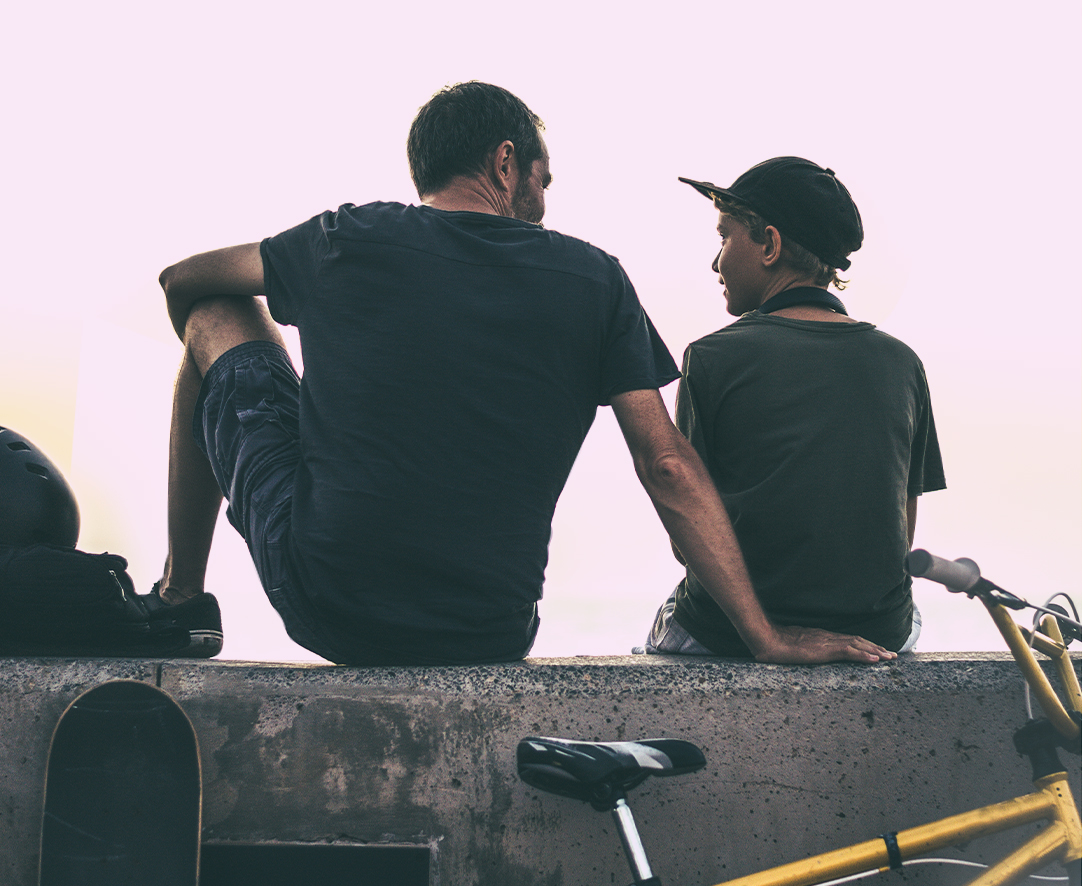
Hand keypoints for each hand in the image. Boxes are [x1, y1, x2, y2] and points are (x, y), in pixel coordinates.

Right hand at [752, 625, 897, 664]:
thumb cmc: (775, 644)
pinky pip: (849, 652)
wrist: (768, 639)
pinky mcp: (824, 649)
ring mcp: (827, 642)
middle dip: (875, 647)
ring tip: (888, 657)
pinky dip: (863, 655)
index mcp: (822, 638)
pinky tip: (874, 660)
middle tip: (891, 655)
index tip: (876, 650)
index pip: (848, 640)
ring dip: (875, 651)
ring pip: (857, 645)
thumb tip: (802, 652)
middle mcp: (828, 637)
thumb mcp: (793, 646)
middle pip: (857, 640)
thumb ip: (802, 648)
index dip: (863, 645)